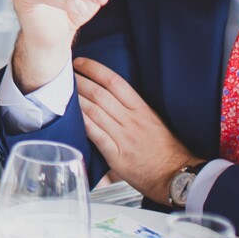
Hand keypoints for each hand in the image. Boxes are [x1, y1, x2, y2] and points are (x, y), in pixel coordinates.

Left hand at [74, 57, 192, 203]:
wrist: (176, 175)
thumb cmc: (165, 149)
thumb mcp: (153, 121)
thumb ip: (133, 108)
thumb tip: (110, 94)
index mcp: (142, 109)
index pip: (115, 82)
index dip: (95, 69)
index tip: (81, 62)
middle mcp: (131, 120)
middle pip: (100, 94)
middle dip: (80, 81)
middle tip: (64, 73)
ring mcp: (123, 137)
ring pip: (95, 111)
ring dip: (76, 99)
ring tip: (61, 92)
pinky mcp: (117, 155)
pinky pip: (96, 135)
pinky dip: (82, 123)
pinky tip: (70, 116)